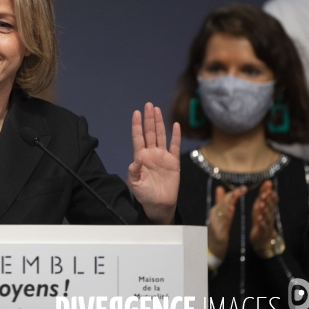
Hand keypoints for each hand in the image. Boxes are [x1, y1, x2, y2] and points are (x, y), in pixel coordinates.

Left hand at [127, 103, 180, 223]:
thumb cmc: (144, 194)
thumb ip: (133, 171)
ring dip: (159, 123)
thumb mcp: (134, 184)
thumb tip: (136, 159)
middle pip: (149, 132)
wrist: (159, 204)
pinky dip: (175, 136)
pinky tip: (175, 125)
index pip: (138, 137)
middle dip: (148, 119)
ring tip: (157, 110)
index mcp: (140, 157)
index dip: (137, 125)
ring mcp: (162, 156)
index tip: (136, 113)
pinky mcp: (173, 161)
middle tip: (148, 104)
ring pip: (160, 136)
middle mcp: (151, 153)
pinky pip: (174, 146)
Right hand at [208, 185, 246, 258]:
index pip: (225, 199)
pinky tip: (231, 212)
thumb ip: (219, 201)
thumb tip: (219, 187)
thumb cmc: (216, 230)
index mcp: (216, 210)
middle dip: (233, 196)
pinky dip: (226, 218)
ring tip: (235, 197)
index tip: (244, 187)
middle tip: (242, 189)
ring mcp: (215, 224)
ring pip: (222, 212)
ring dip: (228, 204)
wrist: (211, 248)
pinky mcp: (218, 233)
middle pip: (223, 204)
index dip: (233, 192)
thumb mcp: (218, 215)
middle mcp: (214, 215)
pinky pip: (222, 224)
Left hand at [250, 180, 278, 255]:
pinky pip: (263, 227)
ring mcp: (267, 223)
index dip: (271, 195)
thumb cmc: (261, 218)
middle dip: (268, 200)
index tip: (268, 188)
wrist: (263, 237)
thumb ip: (264, 193)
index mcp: (269, 208)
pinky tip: (259, 219)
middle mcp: (270, 215)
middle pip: (270, 207)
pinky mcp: (263, 231)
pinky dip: (262, 223)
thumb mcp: (261, 205)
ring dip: (265, 210)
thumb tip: (268, 181)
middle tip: (264, 194)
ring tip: (262, 205)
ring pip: (268, 216)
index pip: (273, 200)